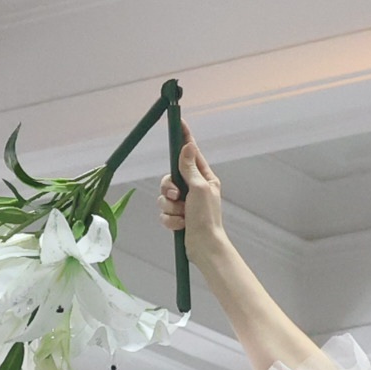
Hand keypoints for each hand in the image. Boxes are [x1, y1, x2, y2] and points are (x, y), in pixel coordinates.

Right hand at [158, 136, 226, 250]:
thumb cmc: (207, 218)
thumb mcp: (199, 188)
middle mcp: (193, 188)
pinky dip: (170, 220)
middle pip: (169, 177)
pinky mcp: (177, 216)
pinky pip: (163, 212)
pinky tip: (180, 225)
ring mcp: (185, 203)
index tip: (178, 122)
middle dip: (169, 189)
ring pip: (164, 196)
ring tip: (182, 215)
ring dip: (170, 207)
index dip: (183, 137)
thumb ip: (189, 168)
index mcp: (204, 177)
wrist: (204, 247)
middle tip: (176, 196)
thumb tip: (188, 146)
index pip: (190, 153)